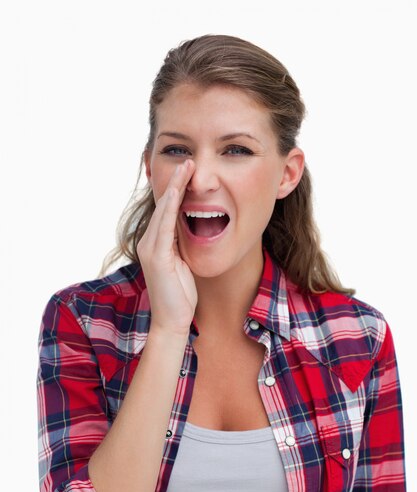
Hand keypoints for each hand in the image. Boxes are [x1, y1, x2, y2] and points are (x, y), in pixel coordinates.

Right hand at [136, 159, 197, 336]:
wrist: (172, 320)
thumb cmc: (180, 295)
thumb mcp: (182, 265)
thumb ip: (181, 246)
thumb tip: (191, 230)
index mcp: (156, 244)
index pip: (166, 210)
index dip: (177, 189)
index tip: (188, 171)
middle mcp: (149, 242)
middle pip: (163, 205)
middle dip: (176, 181)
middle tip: (189, 159)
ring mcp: (151, 249)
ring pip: (163, 211)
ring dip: (176, 187)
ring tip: (187, 167)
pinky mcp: (157, 257)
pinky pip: (165, 226)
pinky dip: (172, 206)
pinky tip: (180, 192)